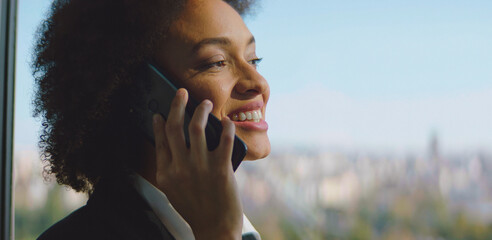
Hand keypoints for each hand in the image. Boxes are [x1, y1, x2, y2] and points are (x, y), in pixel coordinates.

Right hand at [152, 88, 242, 239]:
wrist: (214, 228)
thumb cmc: (195, 209)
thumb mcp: (172, 190)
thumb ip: (169, 167)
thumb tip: (167, 144)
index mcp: (166, 173)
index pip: (160, 140)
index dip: (160, 123)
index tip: (161, 112)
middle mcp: (180, 167)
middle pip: (175, 127)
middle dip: (178, 105)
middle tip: (182, 92)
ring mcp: (201, 167)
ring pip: (197, 128)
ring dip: (201, 110)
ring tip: (205, 103)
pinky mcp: (221, 169)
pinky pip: (224, 139)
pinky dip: (226, 126)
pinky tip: (226, 121)